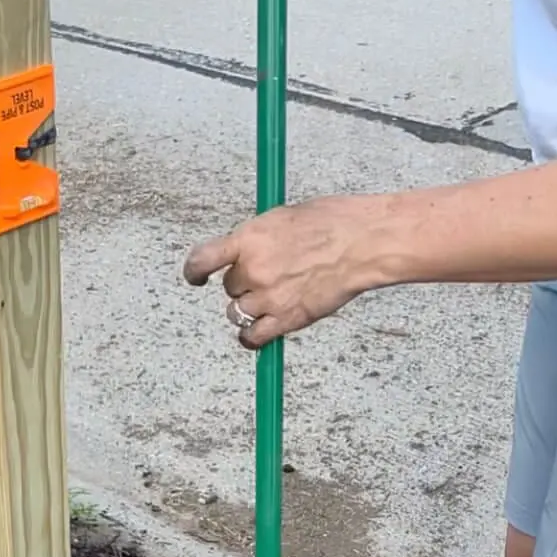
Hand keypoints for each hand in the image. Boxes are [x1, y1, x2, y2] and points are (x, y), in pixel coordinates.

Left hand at [183, 196, 378, 347]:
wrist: (362, 243)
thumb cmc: (331, 223)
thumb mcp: (283, 218)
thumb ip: (258, 239)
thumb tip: (245, 251)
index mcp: (250, 238)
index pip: (203, 259)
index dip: (194, 271)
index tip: (196, 278)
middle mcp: (254, 269)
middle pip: (229, 288)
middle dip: (244, 284)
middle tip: (271, 275)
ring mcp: (269, 297)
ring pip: (237, 312)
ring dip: (249, 308)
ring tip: (273, 298)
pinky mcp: (286, 320)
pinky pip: (252, 338)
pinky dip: (251, 337)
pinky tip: (258, 331)